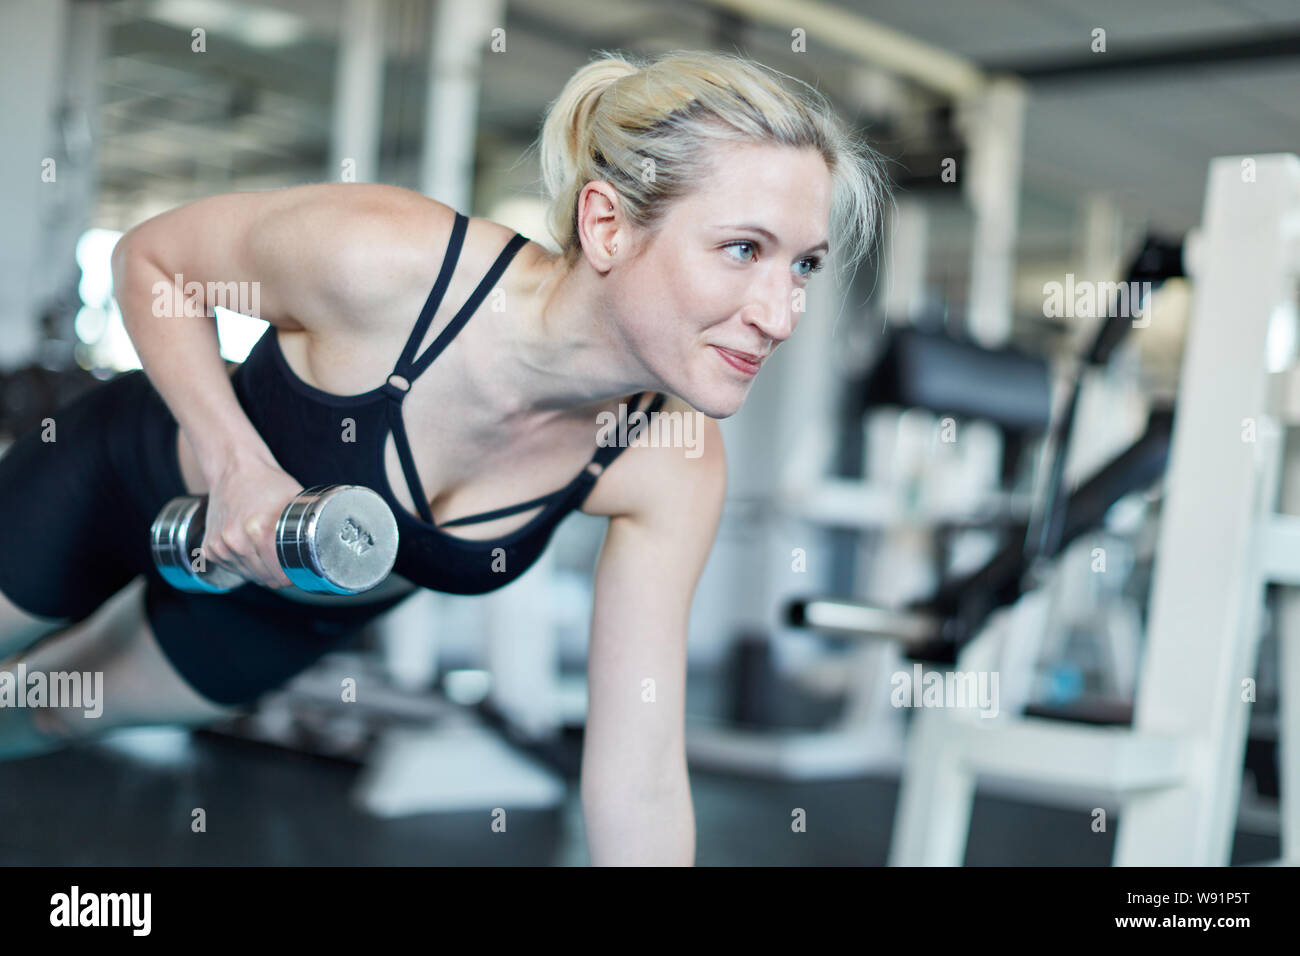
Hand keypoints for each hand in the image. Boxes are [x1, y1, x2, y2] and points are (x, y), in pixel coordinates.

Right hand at [200, 452, 302, 589]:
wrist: (233, 469)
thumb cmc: (267, 483)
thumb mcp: (296, 500)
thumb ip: (309, 524)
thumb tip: (330, 542)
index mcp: (258, 530)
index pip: (280, 574)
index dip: (295, 574)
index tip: (301, 570)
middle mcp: (236, 541)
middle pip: (266, 578)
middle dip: (280, 575)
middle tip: (289, 562)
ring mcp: (220, 546)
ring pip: (250, 575)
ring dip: (262, 571)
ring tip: (271, 552)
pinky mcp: (210, 548)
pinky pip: (233, 569)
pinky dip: (244, 565)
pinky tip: (253, 549)